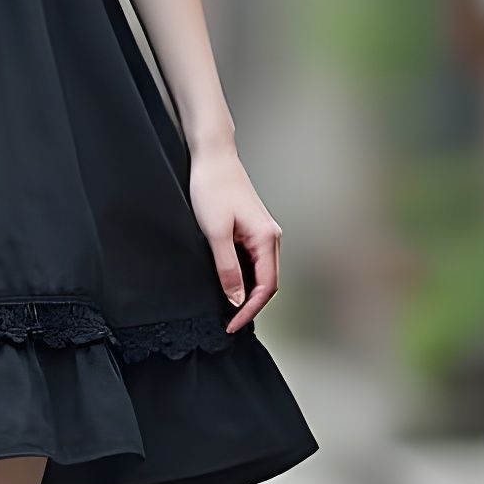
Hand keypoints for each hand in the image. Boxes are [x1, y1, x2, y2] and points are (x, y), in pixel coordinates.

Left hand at [187, 143, 280, 335]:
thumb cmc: (213, 188)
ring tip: (228, 310)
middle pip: (268, 283)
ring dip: (247, 293)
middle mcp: (271, 237)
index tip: (232, 325)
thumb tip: (236, 298)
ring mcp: (263, 233)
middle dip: (250, 306)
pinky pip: (253, 261)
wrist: (212, 158)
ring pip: (261, 273)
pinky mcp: (252, 229)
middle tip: (229, 323)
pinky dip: (244, 277)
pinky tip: (229, 284)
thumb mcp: (216, 233)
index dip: (249, 310)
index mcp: (267, 239)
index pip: (266, 287)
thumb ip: (227, 268)